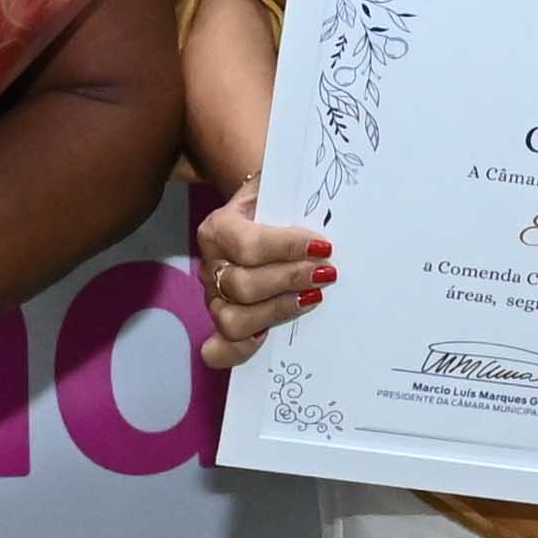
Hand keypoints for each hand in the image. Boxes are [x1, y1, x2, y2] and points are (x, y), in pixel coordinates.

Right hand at [194, 175, 331, 369]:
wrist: (261, 209)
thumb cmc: (275, 201)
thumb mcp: (280, 186)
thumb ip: (296, 196)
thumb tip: (325, 220)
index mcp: (218, 228)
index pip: (247, 245)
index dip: (286, 248)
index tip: (323, 246)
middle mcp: (211, 266)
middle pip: (242, 286)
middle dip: (289, 281)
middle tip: (326, 273)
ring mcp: (215, 297)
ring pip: (234, 320)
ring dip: (278, 312)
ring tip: (313, 298)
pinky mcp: (226, 321)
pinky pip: (222, 348)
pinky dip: (242, 352)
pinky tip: (269, 338)